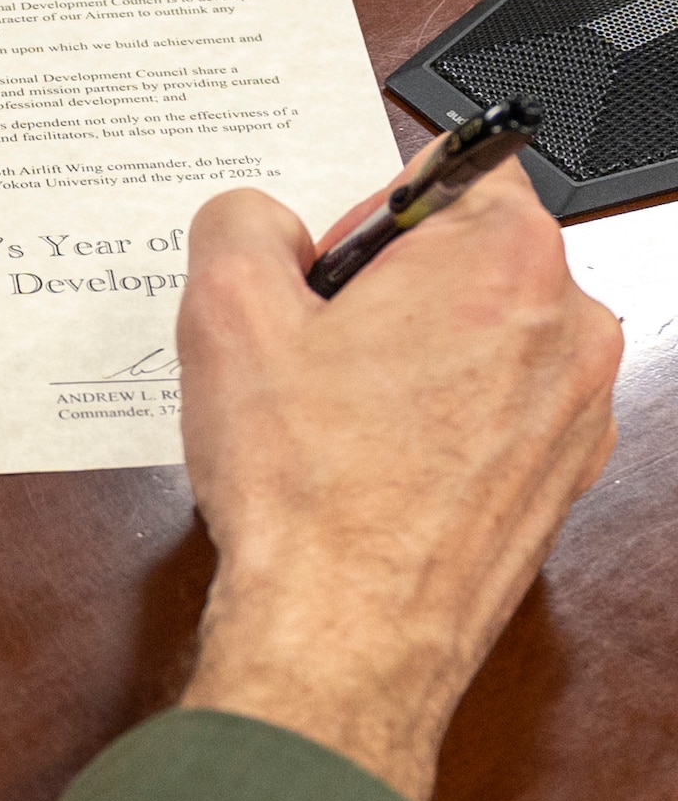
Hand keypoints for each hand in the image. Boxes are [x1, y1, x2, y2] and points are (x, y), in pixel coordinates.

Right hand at [174, 158, 620, 800]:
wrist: (343, 634)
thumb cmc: (308, 490)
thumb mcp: (225, 312)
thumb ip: (240, 223)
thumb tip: (262, 223)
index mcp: (503, 258)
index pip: (447, 167)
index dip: (363, 210)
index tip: (324, 269)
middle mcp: (567, 325)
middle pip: (464, 254)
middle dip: (383, 285)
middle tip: (312, 346)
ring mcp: (576, 409)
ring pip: (477, 334)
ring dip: (406, 355)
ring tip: (332, 414)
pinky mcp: (560, 476)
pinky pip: (491, 408)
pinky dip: (433, 419)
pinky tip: (366, 460)